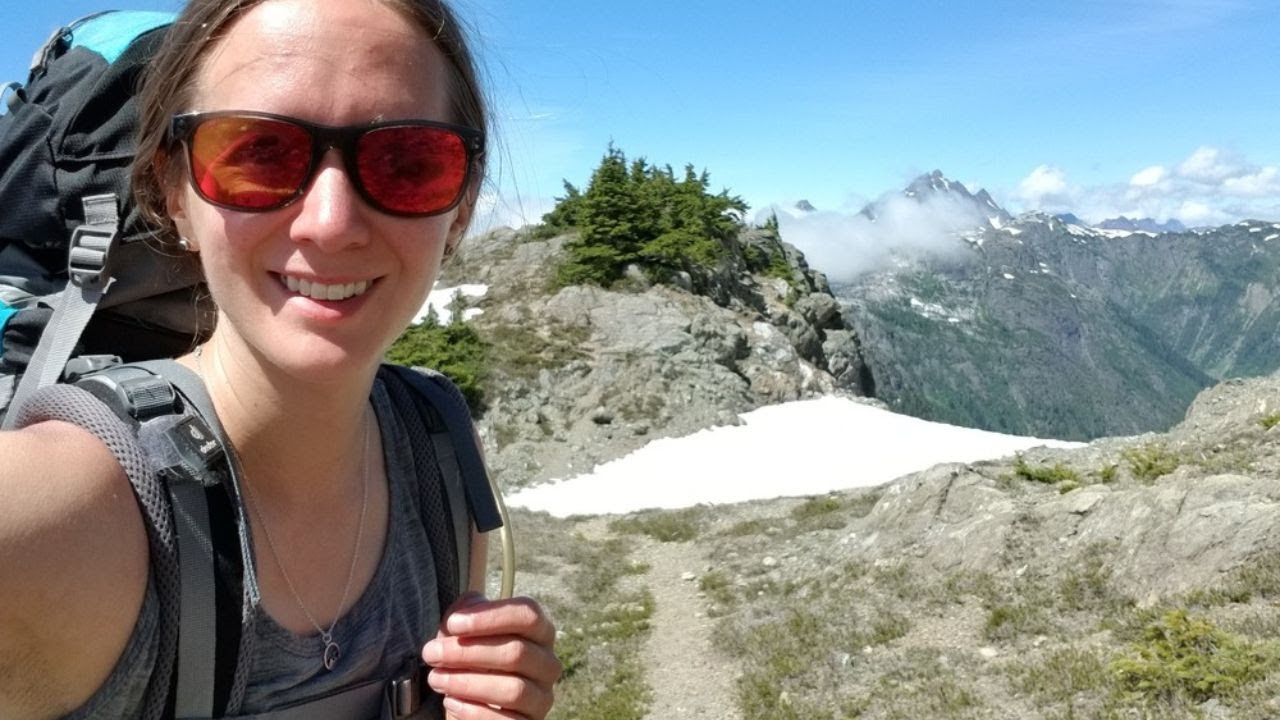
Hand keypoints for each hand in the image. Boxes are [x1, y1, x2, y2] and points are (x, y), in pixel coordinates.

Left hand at [423, 593, 560, 718]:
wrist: (474, 701)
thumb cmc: (471, 657)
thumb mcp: (467, 630)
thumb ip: (467, 612)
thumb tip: (462, 614)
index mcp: (539, 632)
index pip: (528, 615)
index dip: (490, 616)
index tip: (452, 623)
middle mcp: (547, 664)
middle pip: (517, 652)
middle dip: (468, 652)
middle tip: (431, 653)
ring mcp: (542, 697)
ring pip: (513, 689)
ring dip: (467, 683)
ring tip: (436, 679)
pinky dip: (473, 711)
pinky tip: (450, 701)